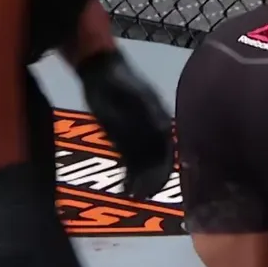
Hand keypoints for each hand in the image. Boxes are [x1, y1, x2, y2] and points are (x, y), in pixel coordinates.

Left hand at [76, 49, 174, 198]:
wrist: (100, 69)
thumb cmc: (116, 81)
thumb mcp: (132, 96)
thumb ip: (146, 115)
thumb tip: (163, 132)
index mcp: (160, 119)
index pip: (167, 151)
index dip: (162, 171)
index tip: (155, 188)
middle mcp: (154, 129)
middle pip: (158, 161)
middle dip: (153, 180)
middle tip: (144, 197)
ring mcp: (140, 133)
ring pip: (146, 162)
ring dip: (142, 180)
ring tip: (134, 195)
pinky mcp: (125, 137)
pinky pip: (131, 159)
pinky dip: (129, 174)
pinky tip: (125, 186)